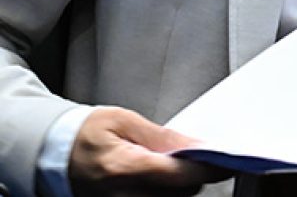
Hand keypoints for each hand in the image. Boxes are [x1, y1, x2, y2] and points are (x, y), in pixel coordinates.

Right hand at [69, 107, 229, 196]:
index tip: (229, 161)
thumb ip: (163, 137)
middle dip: (196, 175)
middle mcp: (121, 196)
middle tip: (199, 155)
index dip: (209, 168)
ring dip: (181, 186)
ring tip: (175, 164)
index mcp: (123, 167)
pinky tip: (165, 178)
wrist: (53, 154)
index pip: (179, 174)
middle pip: (180, 194)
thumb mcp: (125, 121)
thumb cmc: (85, 134)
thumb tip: (197, 145)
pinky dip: (166, 192)